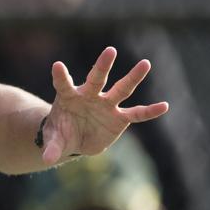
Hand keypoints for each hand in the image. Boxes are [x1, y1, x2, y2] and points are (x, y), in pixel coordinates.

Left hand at [41, 46, 168, 164]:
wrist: (75, 140)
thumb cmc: (60, 134)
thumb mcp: (54, 141)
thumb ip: (52, 147)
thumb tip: (46, 159)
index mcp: (69, 96)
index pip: (63, 83)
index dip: (61, 76)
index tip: (57, 65)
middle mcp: (89, 95)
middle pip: (97, 78)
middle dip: (103, 65)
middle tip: (110, 50)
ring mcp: (106, 105)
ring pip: (121, 89)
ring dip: (133, 77)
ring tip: (145, 63)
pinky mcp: (119, 118)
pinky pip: (136, 114)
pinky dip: (149, 111)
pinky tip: (164, 106)